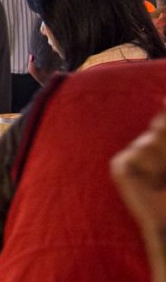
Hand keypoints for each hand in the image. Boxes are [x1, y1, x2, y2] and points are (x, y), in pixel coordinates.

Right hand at [111, 104, 165, 241]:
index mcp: (163, 142)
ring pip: (150, 140)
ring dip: (164, 159)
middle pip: (159, 126)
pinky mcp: (120, 166)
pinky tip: (153, 184)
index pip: (161, 121)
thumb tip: (164, 97)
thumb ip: (165, 128)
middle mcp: (148, 144)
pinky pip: (136, 154)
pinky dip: (150, 169)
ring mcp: (132, 155)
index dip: (163, 118)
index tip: (164, 149)